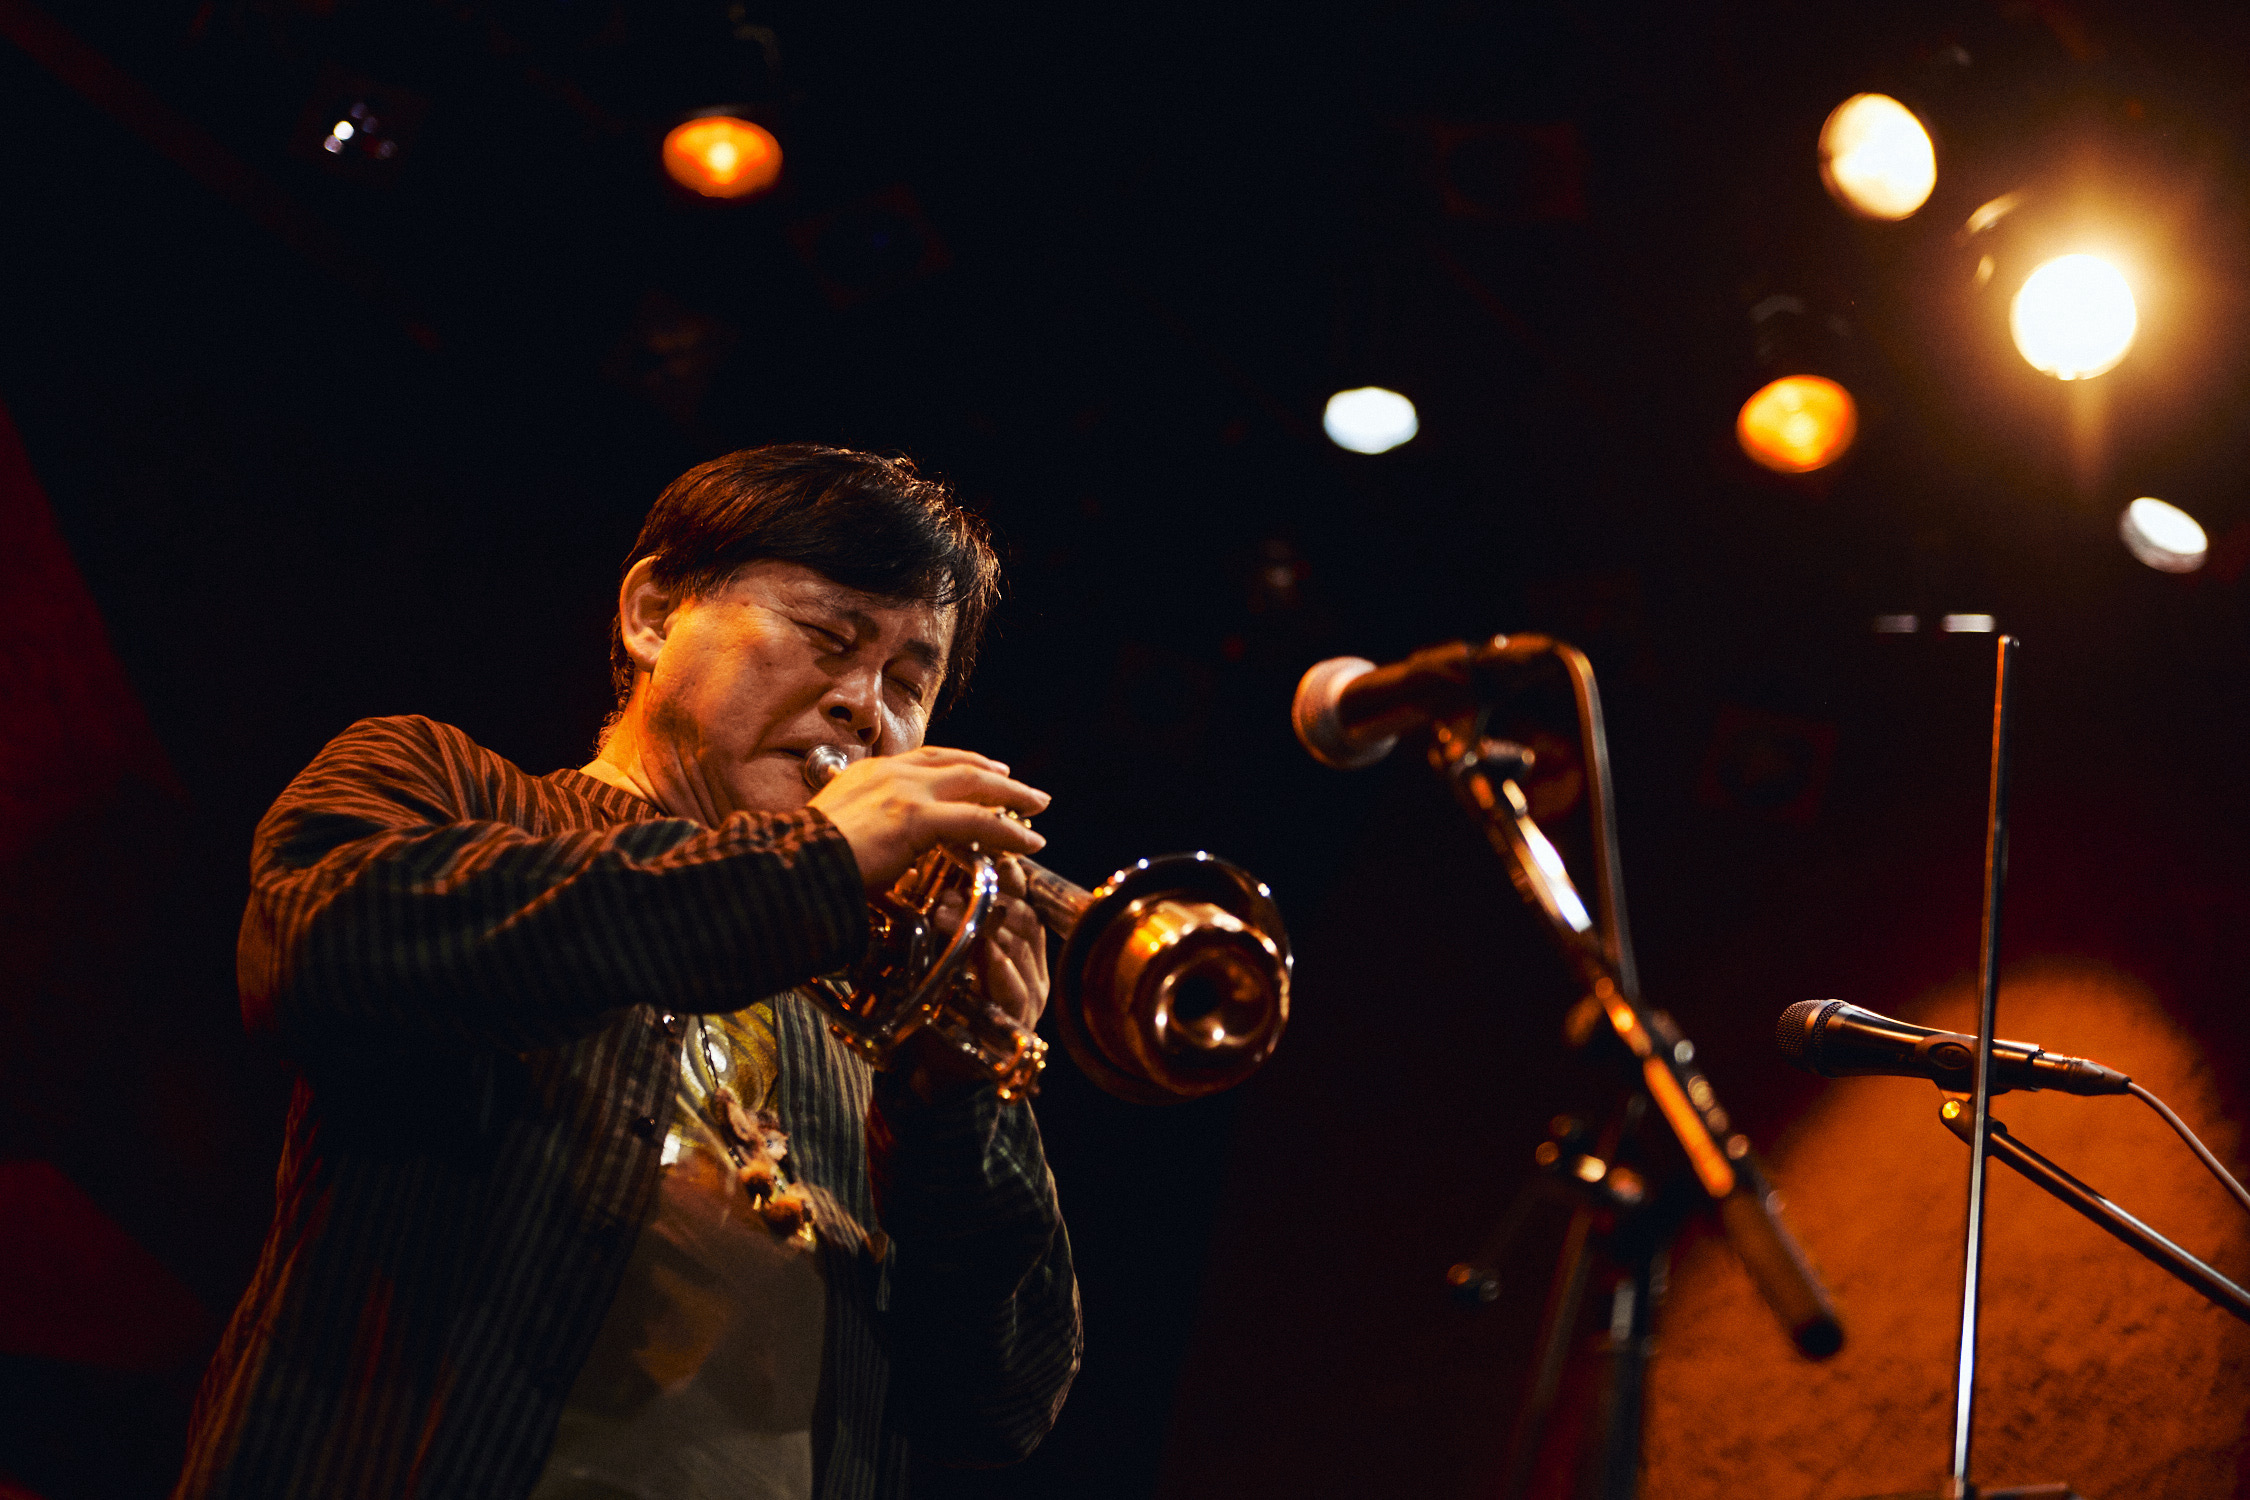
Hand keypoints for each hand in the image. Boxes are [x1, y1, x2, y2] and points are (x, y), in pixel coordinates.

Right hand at [807, 746, 1048, 891]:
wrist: (791, 869)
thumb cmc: (804, 862)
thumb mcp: (833, 832)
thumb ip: (861, 829)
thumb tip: (875, 848)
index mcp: (868, 773)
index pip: (927, 758)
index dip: (961, 762)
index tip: (984, 768)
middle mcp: (890, 773)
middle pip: (959, 763)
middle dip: (996, 774)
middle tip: (1022, 787)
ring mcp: (905, 792)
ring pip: (976, 784)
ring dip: (1012, 796)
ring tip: (1037, 807)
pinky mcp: (916, 817)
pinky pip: (978, 820)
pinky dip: (1009, 831)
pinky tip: (1028, 842)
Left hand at [903, 855, 1051, 1101]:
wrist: (935, 1068)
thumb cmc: (938, 1004)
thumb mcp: (941, 955)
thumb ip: (946, 922)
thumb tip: (927, 876)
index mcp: (1021, 947)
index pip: (1024, 900)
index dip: (1008, 877)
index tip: (983, 857)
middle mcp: (1033, 968)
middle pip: (1025, 918)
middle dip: (990, 897)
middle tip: (950, 887)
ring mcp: (1030, 996)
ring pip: (1021, 947)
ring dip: (986, 926)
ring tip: (947, 912)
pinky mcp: (1019, 1023)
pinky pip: (1016, 987)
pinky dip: (999, 966)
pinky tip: (982, 949)